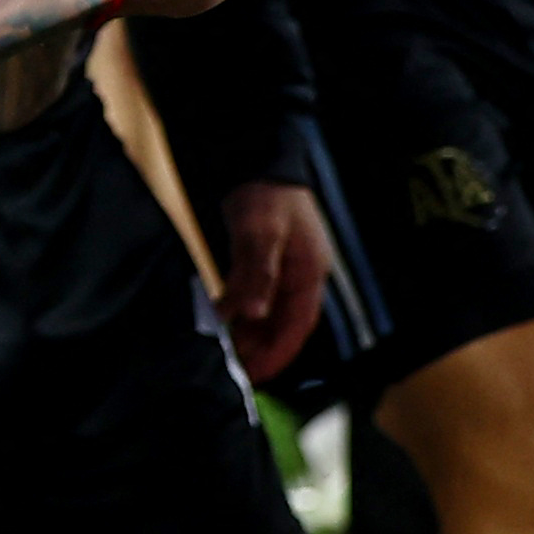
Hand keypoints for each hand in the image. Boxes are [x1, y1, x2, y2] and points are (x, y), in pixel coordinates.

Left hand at [216, 180, 330, 380]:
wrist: (255, 158)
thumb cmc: (266, 194)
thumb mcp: (261, 233)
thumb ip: (258, 274)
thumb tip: (254, 314)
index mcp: (308, 274)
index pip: (298, 325)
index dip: (279, 353)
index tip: (259, 375)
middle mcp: (299, 276)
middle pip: (284, 324)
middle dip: (262, 350)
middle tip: (237, 372)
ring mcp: (283, 269)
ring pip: (269, 312)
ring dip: (251, 333)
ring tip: (228, 353)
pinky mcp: (264, 261)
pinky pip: (256, 297)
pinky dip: (242, 312)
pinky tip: (224, 321)